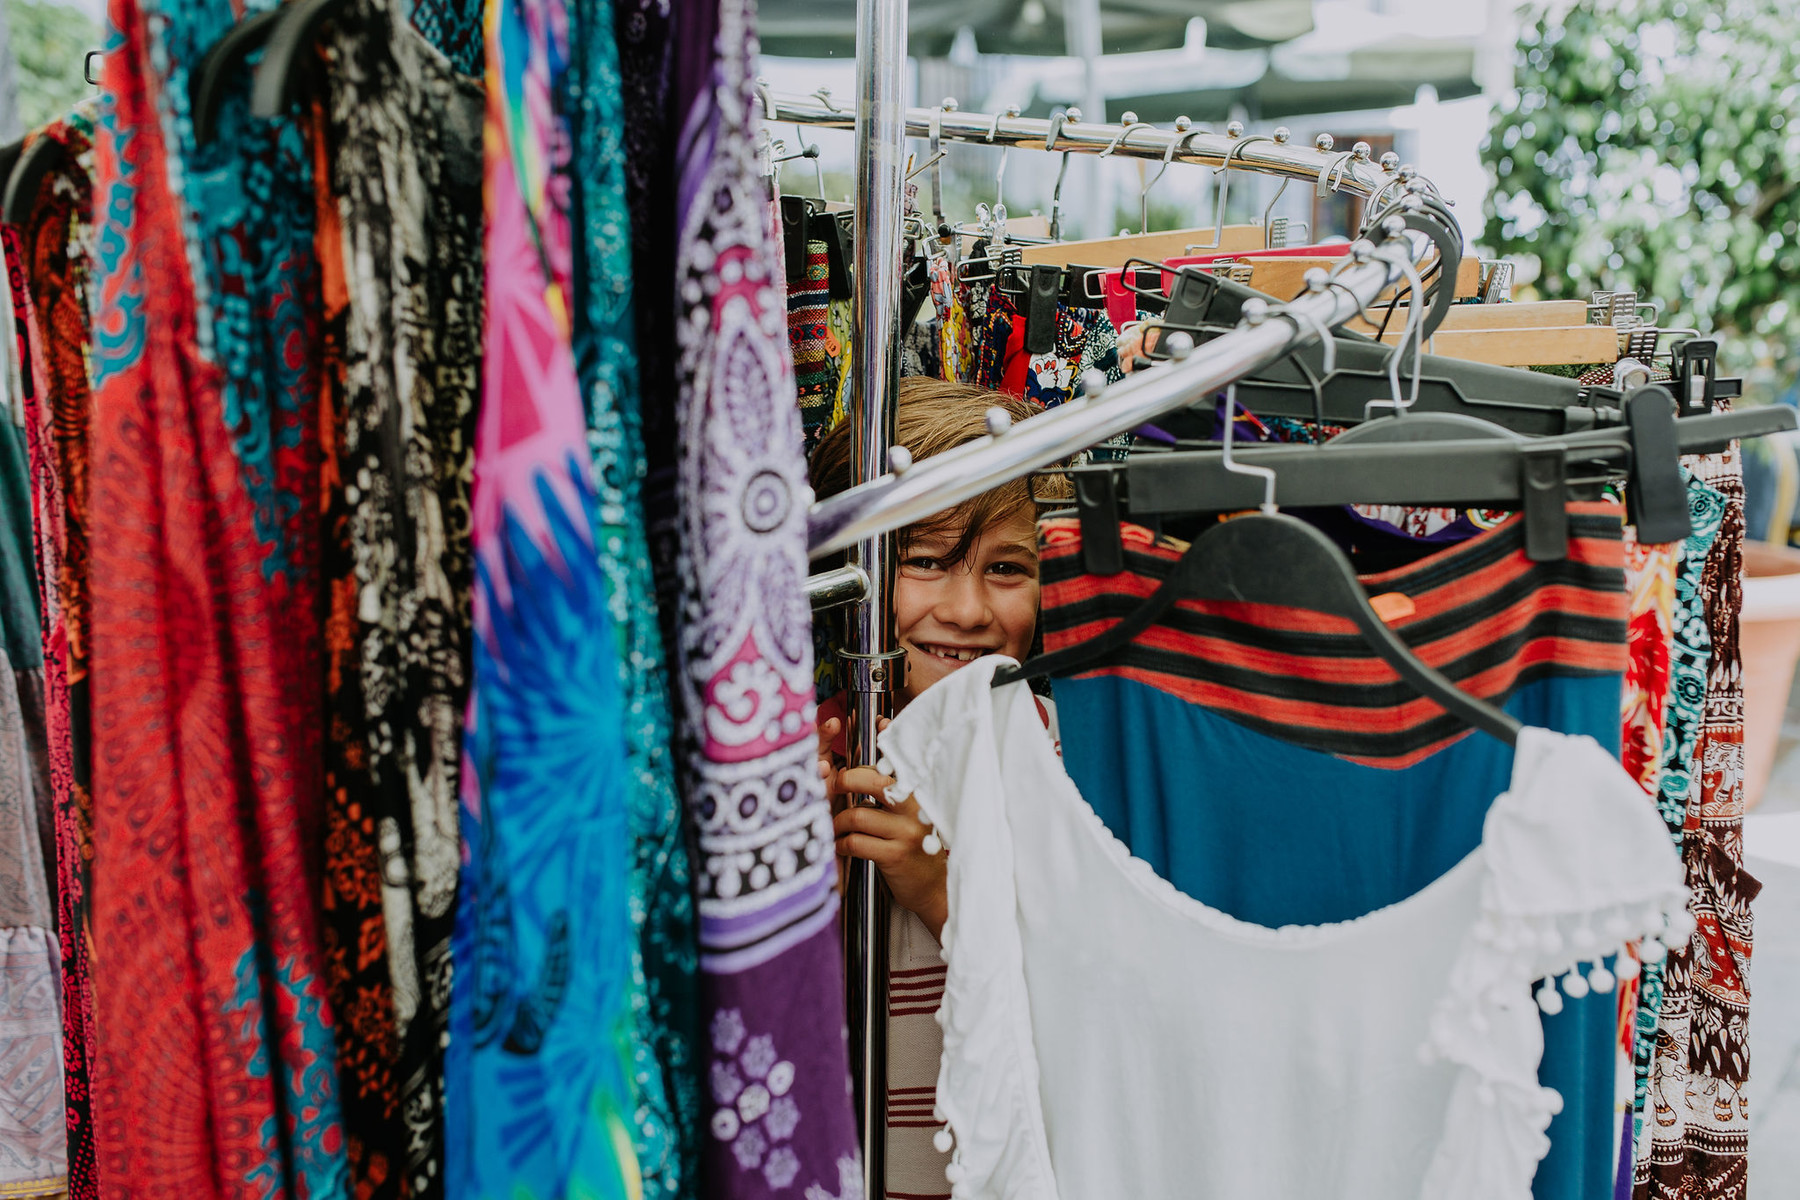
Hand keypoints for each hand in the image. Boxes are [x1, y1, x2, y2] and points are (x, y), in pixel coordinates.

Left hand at [833, 787, 947, 942]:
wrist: (934, 887)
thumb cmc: (914, 848)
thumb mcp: (907, 817)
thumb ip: (885, 796)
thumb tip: (847, 773)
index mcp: (918, 796)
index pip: (883, 772)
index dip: (857, 772)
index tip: (842, 779)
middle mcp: (915, 810)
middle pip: (874, 782)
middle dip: (846, 782)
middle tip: (833, 790)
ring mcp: (906, 833)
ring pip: (858, 816)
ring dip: (838, 822)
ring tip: (836, 829)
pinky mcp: (895, 856)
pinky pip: (856, 843)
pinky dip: (842, 844)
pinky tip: (842, 847)